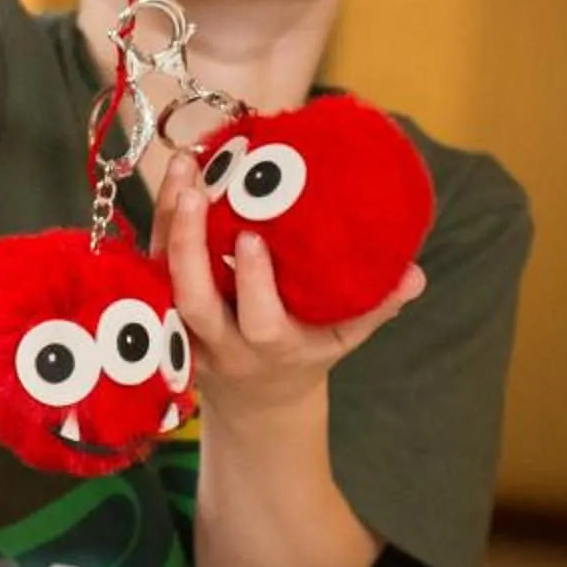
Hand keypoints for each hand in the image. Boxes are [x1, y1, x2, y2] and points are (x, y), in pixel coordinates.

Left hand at [153, 153, 423, 422]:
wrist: (255, 400)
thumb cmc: (305, 355)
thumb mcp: (344, 339)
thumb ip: (377, 307)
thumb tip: (416, 274)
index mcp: (272, 349)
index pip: (259, 321)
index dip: (252, 282)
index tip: (252, 237)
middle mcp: (222, 343)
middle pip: (192, 302)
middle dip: (188, 247)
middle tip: (195, 191)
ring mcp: (185, 330)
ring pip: (162, 280)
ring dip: (167, 223)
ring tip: (182, 166)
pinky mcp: (162, 310)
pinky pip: (151, 266)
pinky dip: (159, 222)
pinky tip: (175, 176)